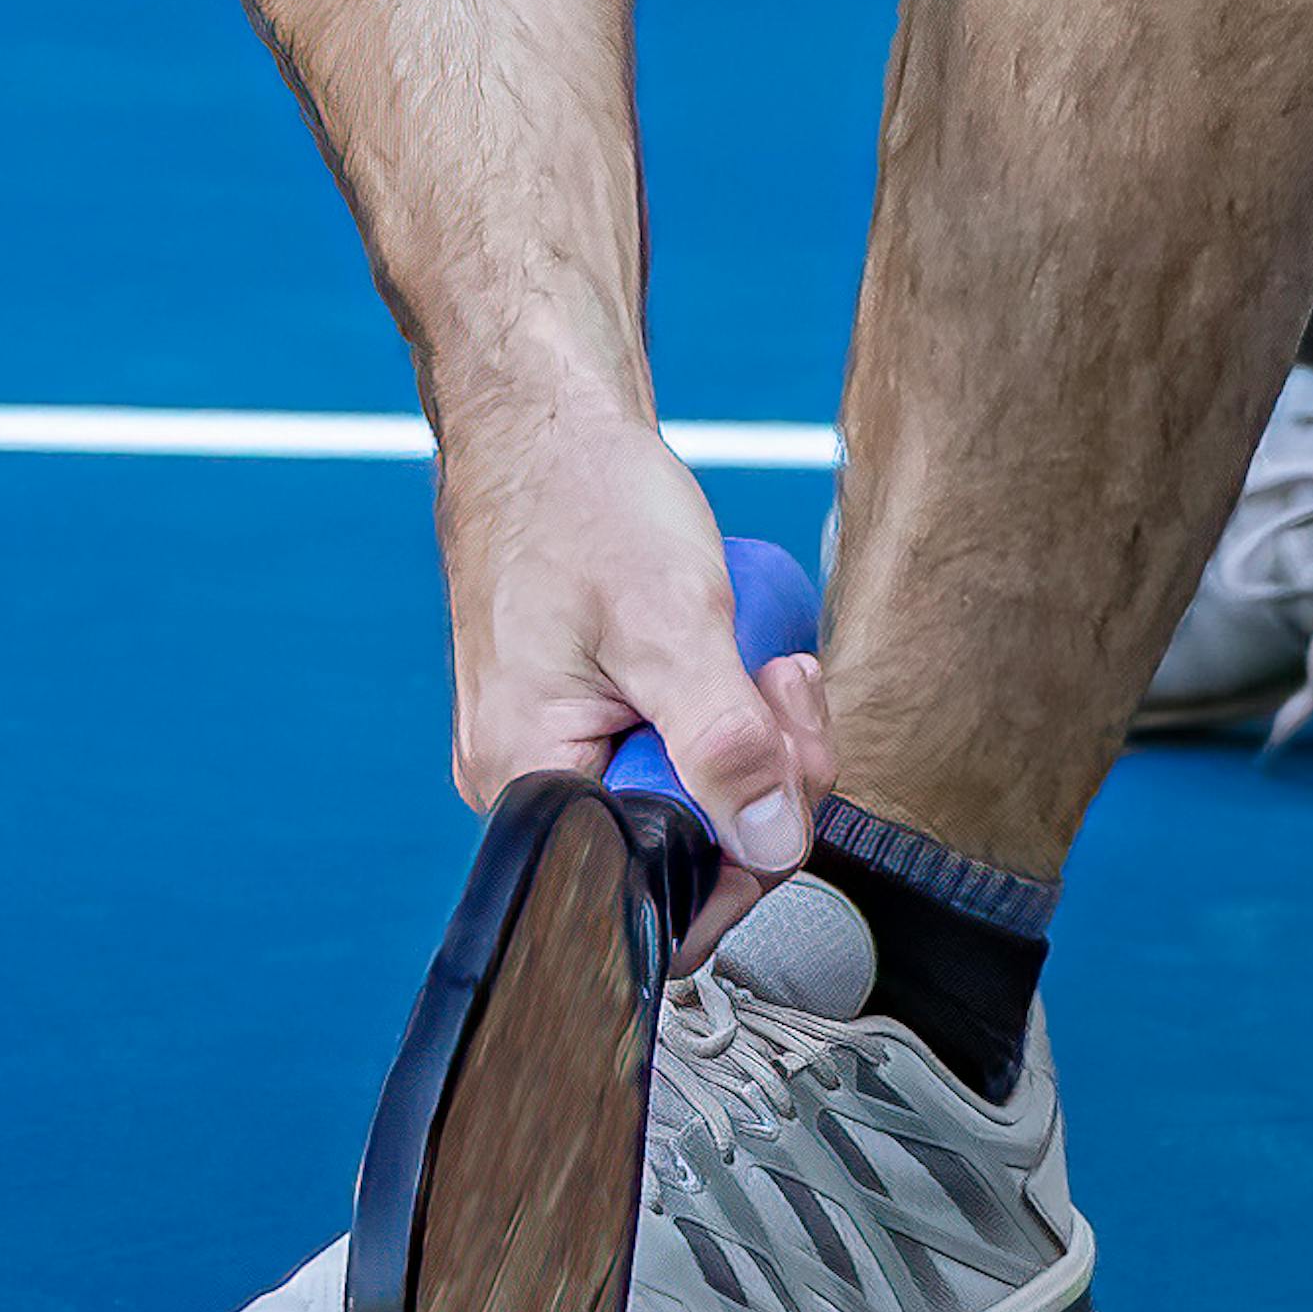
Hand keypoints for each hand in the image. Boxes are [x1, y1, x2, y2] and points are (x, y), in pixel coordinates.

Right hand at [437, 409, 834, 971]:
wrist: (546, 422)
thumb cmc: (579, 500)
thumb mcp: (672, 623)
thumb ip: (725, 745)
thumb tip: (772, 844)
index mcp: (531, 778)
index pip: (659, 889)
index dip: (746, 847)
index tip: (782, 767)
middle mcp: (537, 781)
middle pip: (690, 844)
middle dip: (765, 776)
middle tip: (778, 685)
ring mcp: (565, 748)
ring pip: (699, 795)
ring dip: (758, 736)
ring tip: (760, 657)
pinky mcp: (594, 716)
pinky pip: (683, 750)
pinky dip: (730, 711)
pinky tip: (738, 654)